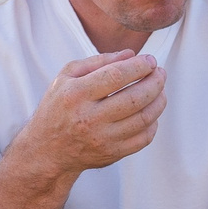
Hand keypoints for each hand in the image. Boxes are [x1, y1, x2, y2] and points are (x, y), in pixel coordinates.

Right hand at [24, 51, 166, 173]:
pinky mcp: (112, 154)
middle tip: (160, 73)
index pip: (116, 76)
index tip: (150, 61)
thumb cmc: (59, 107)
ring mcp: (102, 139)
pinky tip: (151, 111)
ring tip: (160, 90)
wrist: (47, 150)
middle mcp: (88, 118)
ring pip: (144, 119)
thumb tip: (131, 54)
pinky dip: (153, 123)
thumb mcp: (67, 77)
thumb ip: (98, 61)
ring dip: (159, 101)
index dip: (139, 66)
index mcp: (76, 94)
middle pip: (135, 98)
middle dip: (155, 82)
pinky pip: (143, 138)